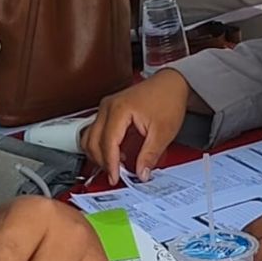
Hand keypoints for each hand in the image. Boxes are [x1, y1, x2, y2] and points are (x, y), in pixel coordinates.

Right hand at [81, 69, 190, 184]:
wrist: (171, 83)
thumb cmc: (168, 99)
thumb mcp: (163, 132)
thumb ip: (149, 155)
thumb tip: (141, 173)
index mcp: (119, 110)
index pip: (107, 143)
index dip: (110, 164)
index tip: (115, 177)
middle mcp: (108, 107)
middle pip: (92, 141)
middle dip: (102, 161)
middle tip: (116, 174)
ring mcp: (106, 107)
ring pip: (89, 137)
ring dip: (98, 154)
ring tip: (115, 166)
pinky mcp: (108, 110)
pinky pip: (96, 131)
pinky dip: (101, 145)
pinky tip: (116, 154)